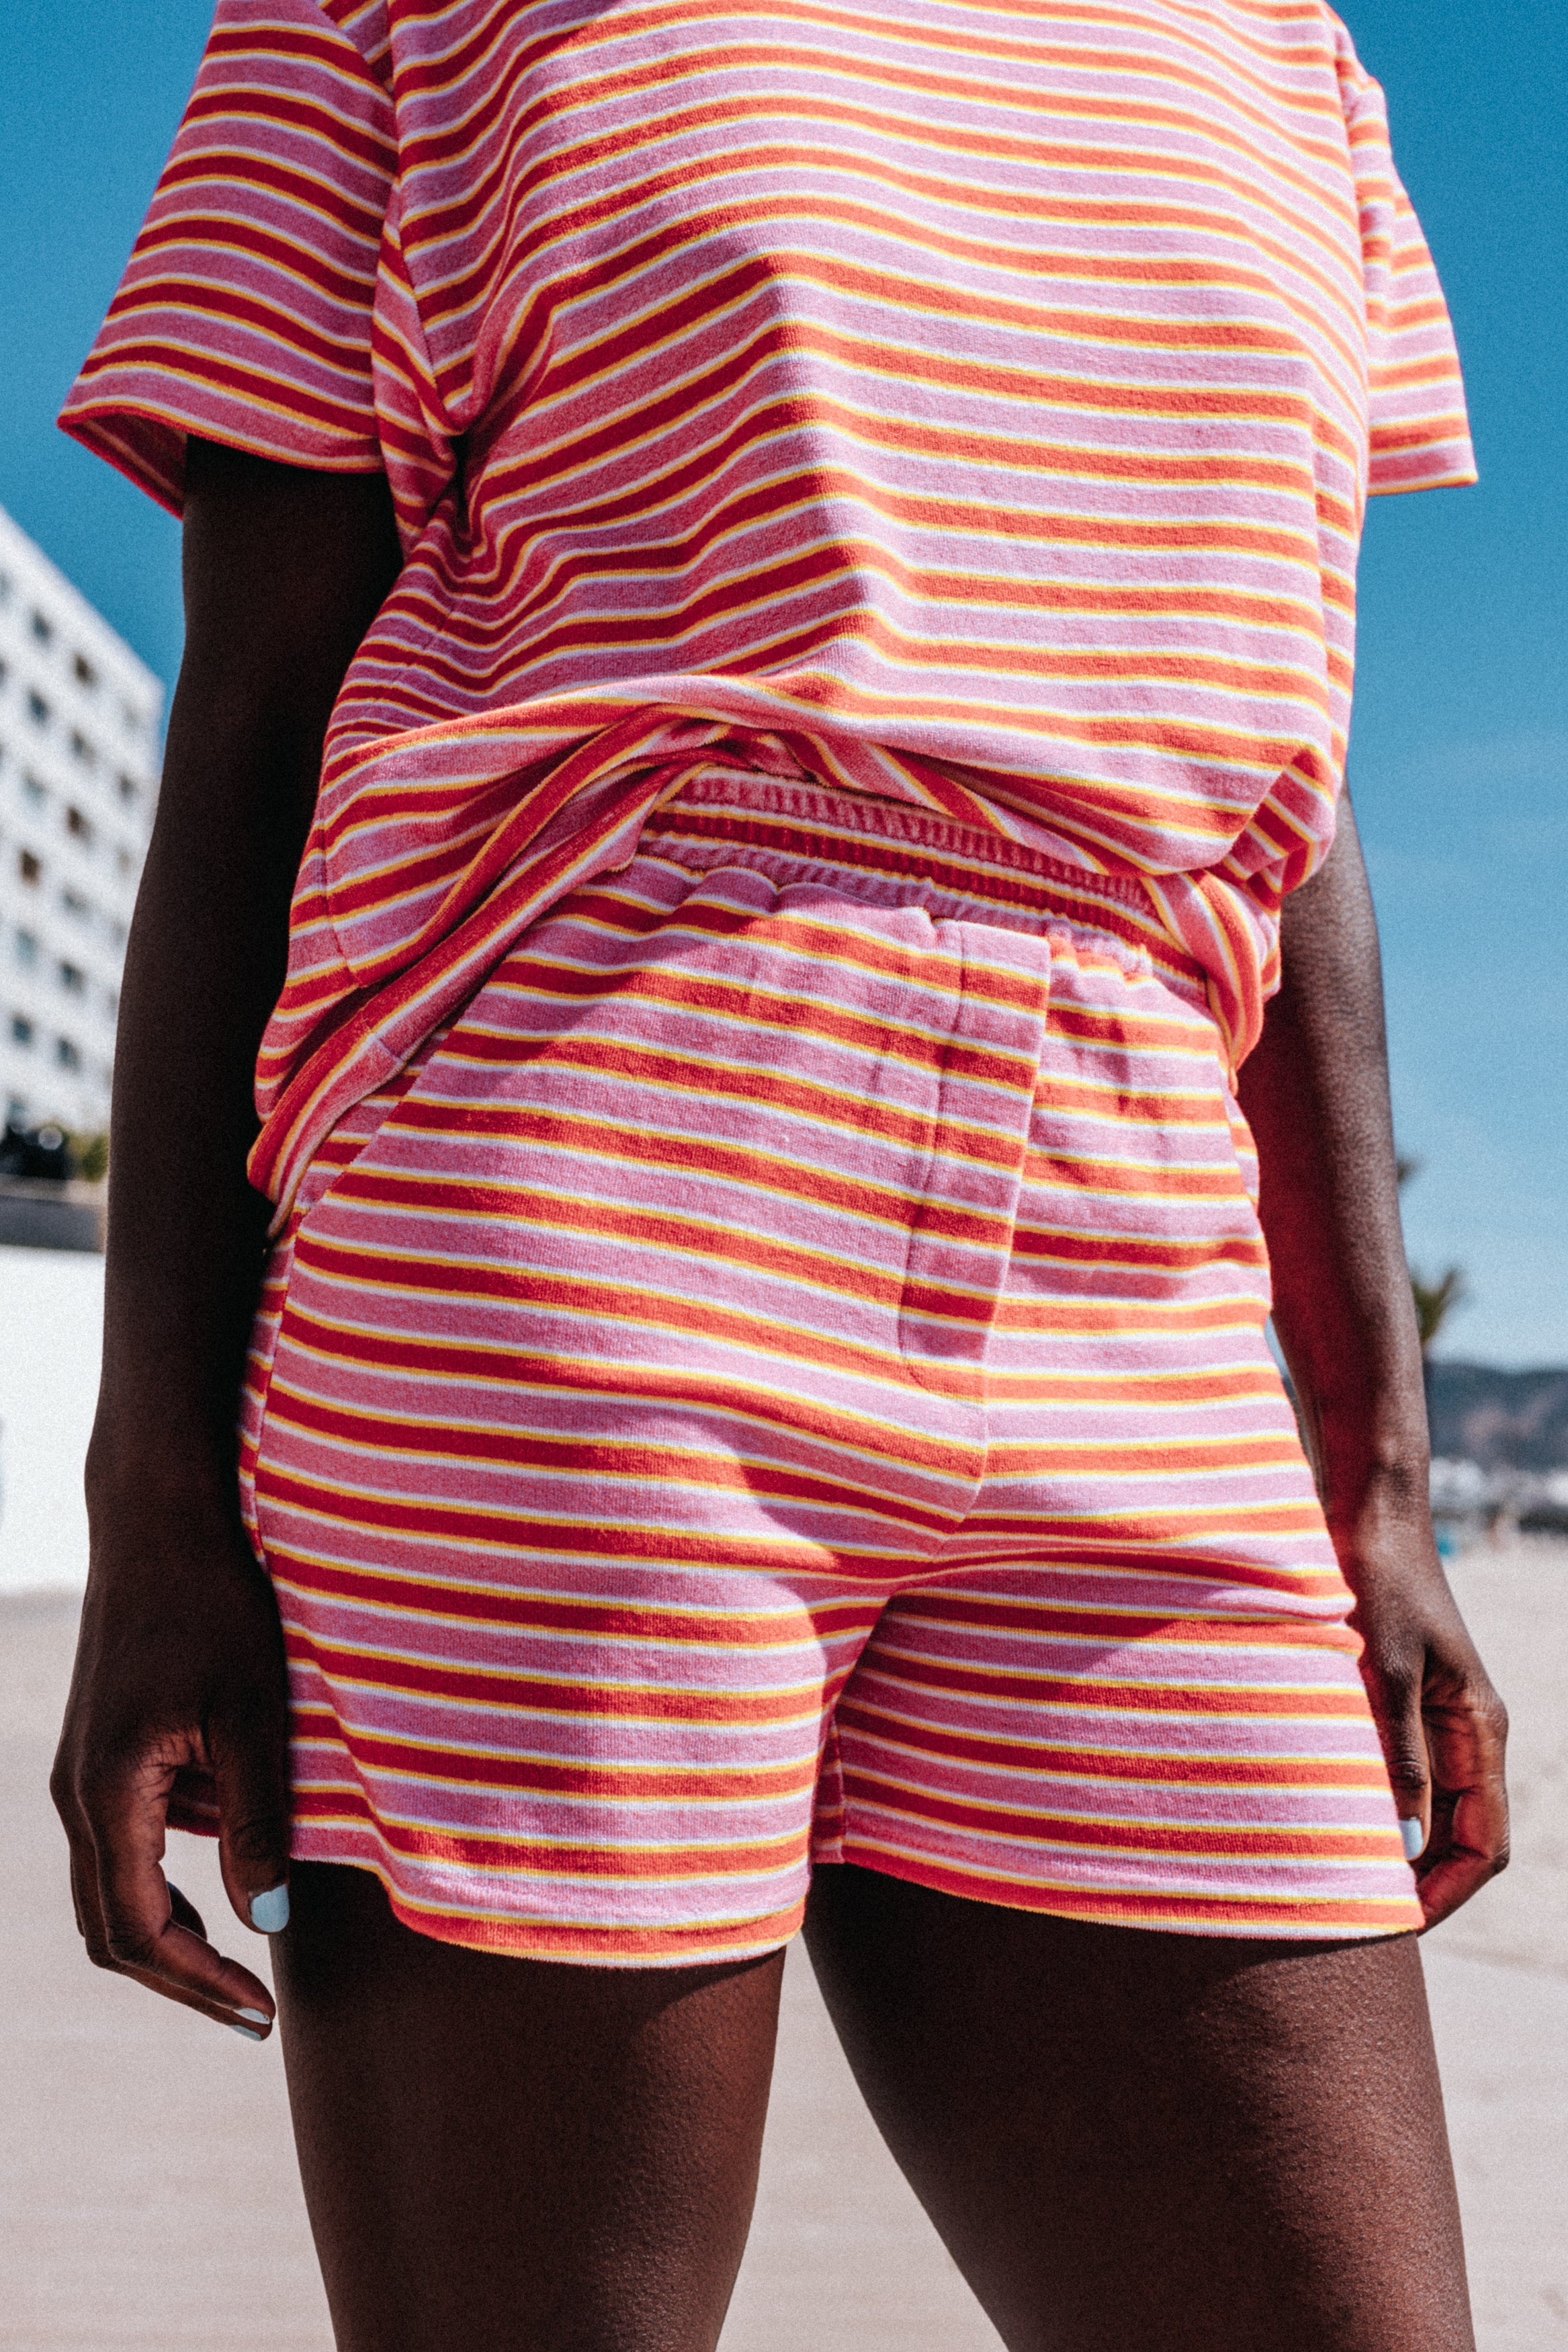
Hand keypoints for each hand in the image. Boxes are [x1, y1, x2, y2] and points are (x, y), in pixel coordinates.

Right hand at [51, 1489, 291, 2035]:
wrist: (162, 1521)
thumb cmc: (216, 1604)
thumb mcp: (255, 1713)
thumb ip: (257, 1821)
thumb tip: (266, 1921)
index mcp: (107, 1793)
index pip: (138, 1931)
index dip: (200, 1983)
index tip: (260, 2014)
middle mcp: (78, 1794)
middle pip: (112, 1930)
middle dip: (183, 1979)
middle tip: (254, 2015)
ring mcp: (84, 1773)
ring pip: (113, 1890)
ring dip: (174, 1935)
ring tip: (249, 1964)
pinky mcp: (102, 1752)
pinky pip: (125, 1842)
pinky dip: (169, 1882)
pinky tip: (233, 1881)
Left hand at [1337, 1473, 1509, 1928]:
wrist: (1365, 1513)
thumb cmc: (1377, 1583)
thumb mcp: (1383, 1673)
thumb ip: (1397, 1753)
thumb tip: (1403, 1840)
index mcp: (1479, 1730)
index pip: (1485, 1845)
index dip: (1446, 1894)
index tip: (1393, 1922)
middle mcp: (1466, 1732)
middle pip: (1461, 1838)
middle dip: (1421, 1884)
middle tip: (1357, 1915)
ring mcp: (1435, 1717)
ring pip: (1428, 1810)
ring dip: (1394, 1847)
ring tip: (1338, 1879)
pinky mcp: (1399, 1700)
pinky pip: (1398, 1772)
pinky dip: (1373, 1805)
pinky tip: (1327, 1818)